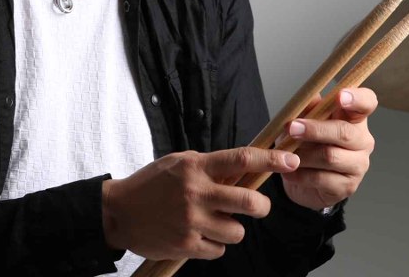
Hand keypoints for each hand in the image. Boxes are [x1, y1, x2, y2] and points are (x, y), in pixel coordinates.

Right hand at [101, 147, 299, 260]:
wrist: (118, 212)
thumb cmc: (150, 185)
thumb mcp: (177, 163)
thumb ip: (208, 166)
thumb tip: (242, 170)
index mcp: (194, 167)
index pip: (240, 159)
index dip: (270, 161)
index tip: (290, 161)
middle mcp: (195, 192)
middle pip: (250, 202)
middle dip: (261, 206)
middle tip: (256, 206)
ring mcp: (191, 221)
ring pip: (237, 231)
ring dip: (232, 228)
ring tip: (214, 223)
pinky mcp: (186, 245)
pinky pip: (219, 250)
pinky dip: (213, 245)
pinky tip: (197, 235)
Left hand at [279, 87, 376, 210]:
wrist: (300, 177)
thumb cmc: (304, 142)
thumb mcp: (300, 120)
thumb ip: (306, 107)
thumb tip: (310, 94)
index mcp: (353, 118)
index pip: (367, 103)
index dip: (357, 98)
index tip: (340, 96)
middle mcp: (362, 140)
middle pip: (345, 132)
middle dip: (315, 130)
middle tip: (291, 128)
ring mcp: (358, 165)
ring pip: (331, 156)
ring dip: (303, 154)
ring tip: (285, 154)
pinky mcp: (348, 186)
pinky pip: (321, 178)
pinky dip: (300, 174)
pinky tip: (289, 172)